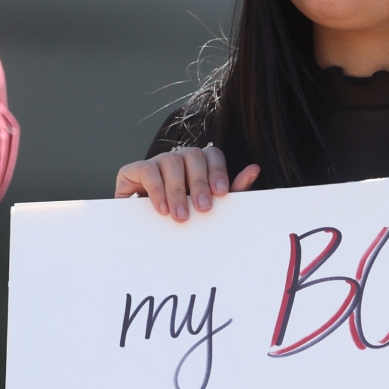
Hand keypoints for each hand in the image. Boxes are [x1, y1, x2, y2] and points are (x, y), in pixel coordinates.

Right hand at [115, 146, 260, 221]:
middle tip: (203, 209)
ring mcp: (156, 162)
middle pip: (193, 156)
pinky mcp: (133, 170)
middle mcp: (178, 158)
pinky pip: (147, 170)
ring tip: (180, 216)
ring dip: (177, 190)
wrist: (144, 233)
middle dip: (199, 183)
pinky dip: (156, 190)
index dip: (218, 171)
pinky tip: (162, 209)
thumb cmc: (182, 217)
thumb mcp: (209, 207)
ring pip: (170, 161)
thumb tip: (255, 168)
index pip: (212, 155)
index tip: (221, 194)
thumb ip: (232, 190)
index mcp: (198, 164)